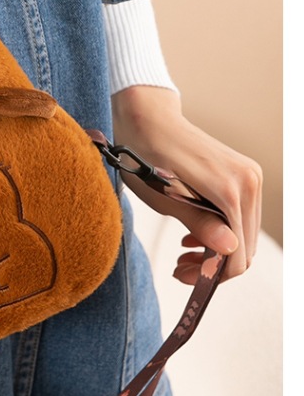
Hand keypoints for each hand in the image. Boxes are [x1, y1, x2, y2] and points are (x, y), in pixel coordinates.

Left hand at [111, 86, 262, 283]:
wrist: (147, 118)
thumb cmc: (145, 156)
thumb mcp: (165, 198)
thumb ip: (200, 223)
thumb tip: (229, 249)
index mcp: (232, 189)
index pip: (237, 253)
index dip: (211, 274)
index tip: (182, 276)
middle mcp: (249, 182)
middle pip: (245, 247)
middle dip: (213, 265)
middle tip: (179, 269)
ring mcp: (249, 177)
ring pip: (243, 234)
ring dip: (216, 251)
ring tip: (183, 254)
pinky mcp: (242, 175)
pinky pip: (239, 216)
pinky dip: (220, 232)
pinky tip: (192, 236)